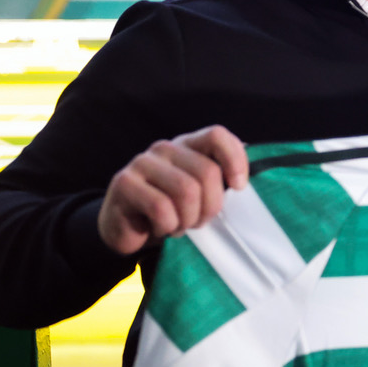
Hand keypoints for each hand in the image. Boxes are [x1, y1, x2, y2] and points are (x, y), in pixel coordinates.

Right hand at [98, 125, 248, 255]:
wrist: (128, 230)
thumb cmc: (172, 210)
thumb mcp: (201, 194)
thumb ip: (220, 180)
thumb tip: (243, 180)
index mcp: (188, 145)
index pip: (217, 136)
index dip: (235, 160)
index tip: (239, 187)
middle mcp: (165, 148)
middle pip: (207, 172)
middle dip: (210, 206)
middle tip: (200, 221)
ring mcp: (142, 162)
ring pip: (186, 191)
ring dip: (188, 219)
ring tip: (180, 226)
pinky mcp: (124, 183)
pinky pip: (161, 208)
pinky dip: (167, 226)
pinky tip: (160, 228)